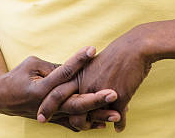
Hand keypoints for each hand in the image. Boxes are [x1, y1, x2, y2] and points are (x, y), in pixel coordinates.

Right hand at [0, 46, 119, 130]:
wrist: (3, 98)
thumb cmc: (18, 76)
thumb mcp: (33, 64)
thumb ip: (54, 67)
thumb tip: (76, 65)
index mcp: (41, 89)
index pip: (63, 73)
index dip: (78, 60)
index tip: (93, 49)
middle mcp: (48, 105)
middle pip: (75, 103)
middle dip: (96, 99)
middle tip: (114, 93)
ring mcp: (52, 115)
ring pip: (78, 116)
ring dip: (98, 115)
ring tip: (118, 113)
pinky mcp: (54, 119)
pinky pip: (74, 123)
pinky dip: (89, 123)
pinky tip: (104, 123)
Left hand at [37, 28, 151, 131]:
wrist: (135, 47)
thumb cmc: (119, 54)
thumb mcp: (98, 64)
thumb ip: (89, 76)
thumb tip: (84, 86)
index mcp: (80, 75)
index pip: (57, 91)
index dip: (47, 102)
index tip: (38, 111)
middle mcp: (85, 84)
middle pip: (65, 105)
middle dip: (51, 112)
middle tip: (40, 119)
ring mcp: (99, 93)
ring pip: (86, 117)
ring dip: (89, 125)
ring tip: (98, 125)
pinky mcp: (116, 98)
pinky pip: (116, 118)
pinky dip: (119, 123)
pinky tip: (120, 126)